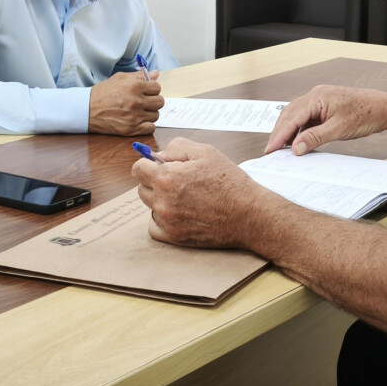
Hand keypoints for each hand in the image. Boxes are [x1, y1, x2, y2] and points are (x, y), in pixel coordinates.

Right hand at [88, 71, 163, 135]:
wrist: (87, 109)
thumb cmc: (103, 92)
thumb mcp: (120, 78)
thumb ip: (139, 76)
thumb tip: (156, 74)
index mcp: (135, 86)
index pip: (157, 87)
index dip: (152, 89)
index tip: (146, 91)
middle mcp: (137, 101)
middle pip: (160, 102)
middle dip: (153, 101)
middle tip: (144, 101)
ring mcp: (134, 116)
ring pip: (156, 115)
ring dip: (149, 113)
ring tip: (139, 111)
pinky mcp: (131, 129)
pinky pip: (150, 128)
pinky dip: (147, 125)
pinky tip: (139, 121)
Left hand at [132, 137, 274, 247]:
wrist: (248, 214)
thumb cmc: (229, 182)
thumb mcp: (206, 151)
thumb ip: (177, 147)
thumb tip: (158, 155)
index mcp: (167, 178)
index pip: (137, 169)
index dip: (147, 164)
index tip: (158, 166)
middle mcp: (162, 201)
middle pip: (142, 188)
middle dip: (155, 181)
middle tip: (178, 181)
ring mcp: (167, 221)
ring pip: (150, 207)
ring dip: (160, 200)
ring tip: (184, 197)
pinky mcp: (174, 238)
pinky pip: (155, 227)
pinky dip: (162, 220)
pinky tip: (179, 213)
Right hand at [265, 85, 386, 154]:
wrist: (384, 108)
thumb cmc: (366, 114)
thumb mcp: (339, 130)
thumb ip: (315, 138)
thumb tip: (296, 148)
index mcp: (317, 97)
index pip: (292, 117)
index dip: (279, 134)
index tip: (271, 149)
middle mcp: (316, 95)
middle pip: (290, 114)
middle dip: (279, 132)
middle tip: (271, 150)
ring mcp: (320, 99)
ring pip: (296, 115)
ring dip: (289, 131)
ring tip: (282, 148)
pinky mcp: (325, 106)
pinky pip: (306, 117)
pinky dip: (300, 129)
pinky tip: (298, 141)